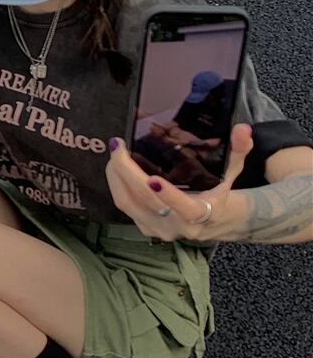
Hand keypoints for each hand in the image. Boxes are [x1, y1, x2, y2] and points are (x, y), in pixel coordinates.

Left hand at [105, 124, 253, 240]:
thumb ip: (240, 149)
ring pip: (129, 204)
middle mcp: (179, 226)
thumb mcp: (235, 172)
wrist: (220, 222)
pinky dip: (118, 185)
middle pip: (147, 201)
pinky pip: (126, 206)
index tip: (154, 179)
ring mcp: (160, 229)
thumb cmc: (223, 194)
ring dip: (117, 178)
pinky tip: (116, 168)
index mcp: (204, 215)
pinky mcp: (147, 227)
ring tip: (115, 153)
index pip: (186, 209)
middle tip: (118, 147)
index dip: (169, 196)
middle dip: (127, 172)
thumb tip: (243, 129)